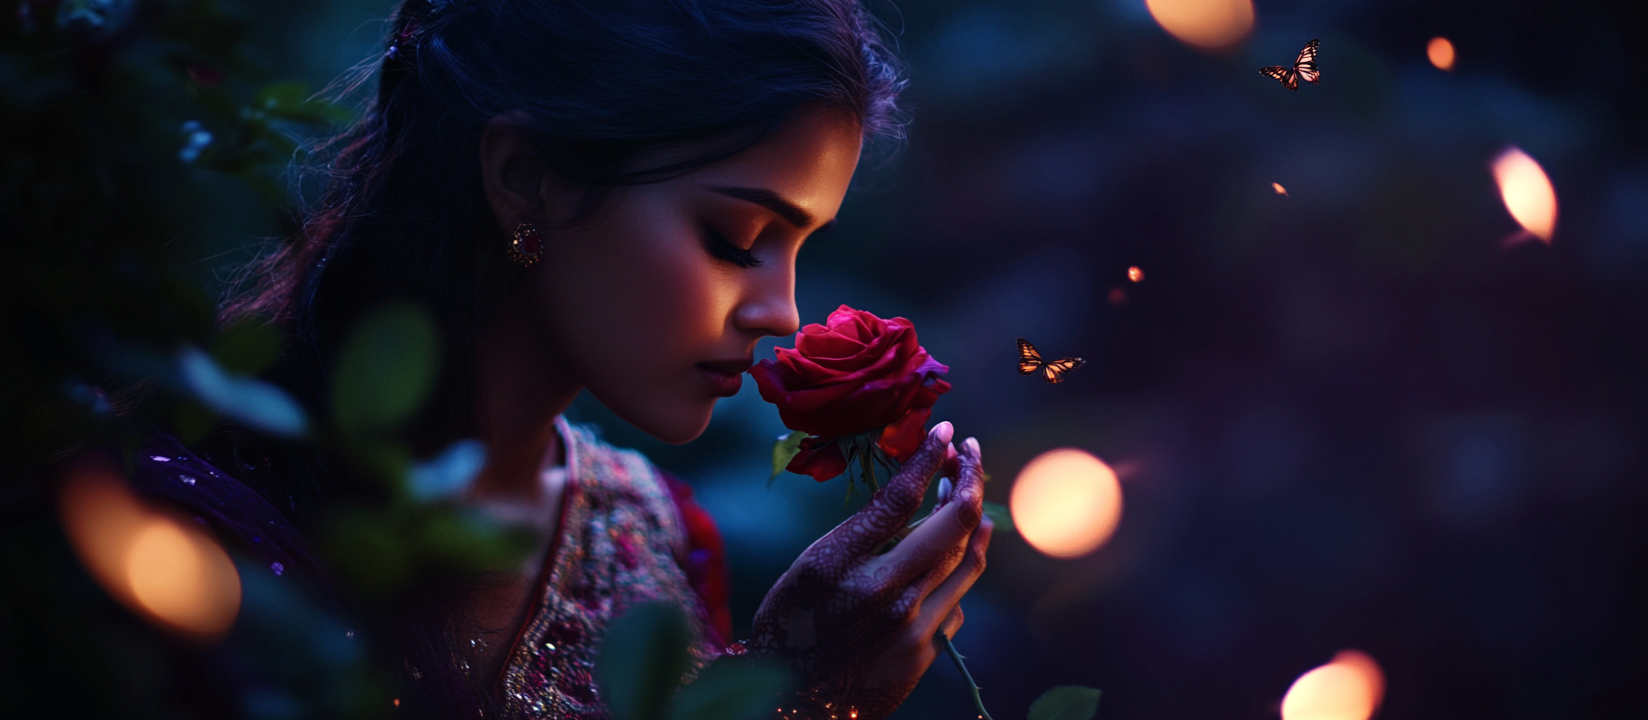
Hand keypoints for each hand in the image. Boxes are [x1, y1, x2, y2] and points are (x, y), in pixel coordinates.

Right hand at [748, 421, 992, 719]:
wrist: (794, 703)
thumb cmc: (790, 626)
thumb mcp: (809, 568)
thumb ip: (861, 536)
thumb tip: (915, 500)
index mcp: (838, 565)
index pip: (898, 498)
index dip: (927, 457)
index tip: (944, 432)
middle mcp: (881, 594)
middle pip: (951, 523)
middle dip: (968, 478)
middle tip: (969, 453)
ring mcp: (911, 626)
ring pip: (966, 559)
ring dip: (975, 520)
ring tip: (969, 494)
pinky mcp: (926, 651)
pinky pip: (957, 600)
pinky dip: (956, 571)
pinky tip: (948, 558)